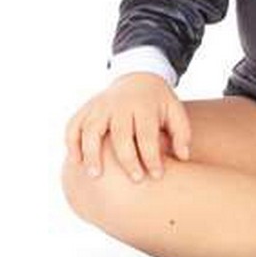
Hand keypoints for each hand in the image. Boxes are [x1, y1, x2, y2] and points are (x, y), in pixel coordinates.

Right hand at [64, 73, 191, 183]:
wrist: (138, 77)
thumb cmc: (158, 103)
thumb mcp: (175, 111)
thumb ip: (182, 133)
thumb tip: (183, 157)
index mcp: (143, 105)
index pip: (146, 134)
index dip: (152, 157)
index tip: (157, 176)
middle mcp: (120, 104)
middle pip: (120, 133)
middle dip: (127, 159)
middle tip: (135, 179)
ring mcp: (100, 105)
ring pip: (91, 128)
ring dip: (91, 152)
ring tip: (95, 175)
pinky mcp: (86, 108)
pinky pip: (73, 124)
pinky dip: (71, 142)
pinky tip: (76, 162)